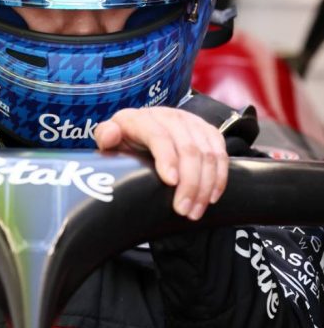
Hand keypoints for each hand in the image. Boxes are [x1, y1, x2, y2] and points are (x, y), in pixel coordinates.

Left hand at [94, 107, 227, 220]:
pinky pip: (221, 154)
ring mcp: (191, 122)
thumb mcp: (110, 137)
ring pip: (208, 154)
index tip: (171, 182)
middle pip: (189, 149)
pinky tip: (211, 197)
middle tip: (183, 210)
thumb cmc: (125, 138)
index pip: (160, 137)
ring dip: (206, 186)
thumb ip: (105, 135)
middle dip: (190, 183)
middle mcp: (170, 116)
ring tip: (195, 211)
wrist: (144, 127)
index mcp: (142, 119)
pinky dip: (219, 178)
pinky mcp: (208, 131)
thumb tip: (110, 135)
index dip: (168, 158)